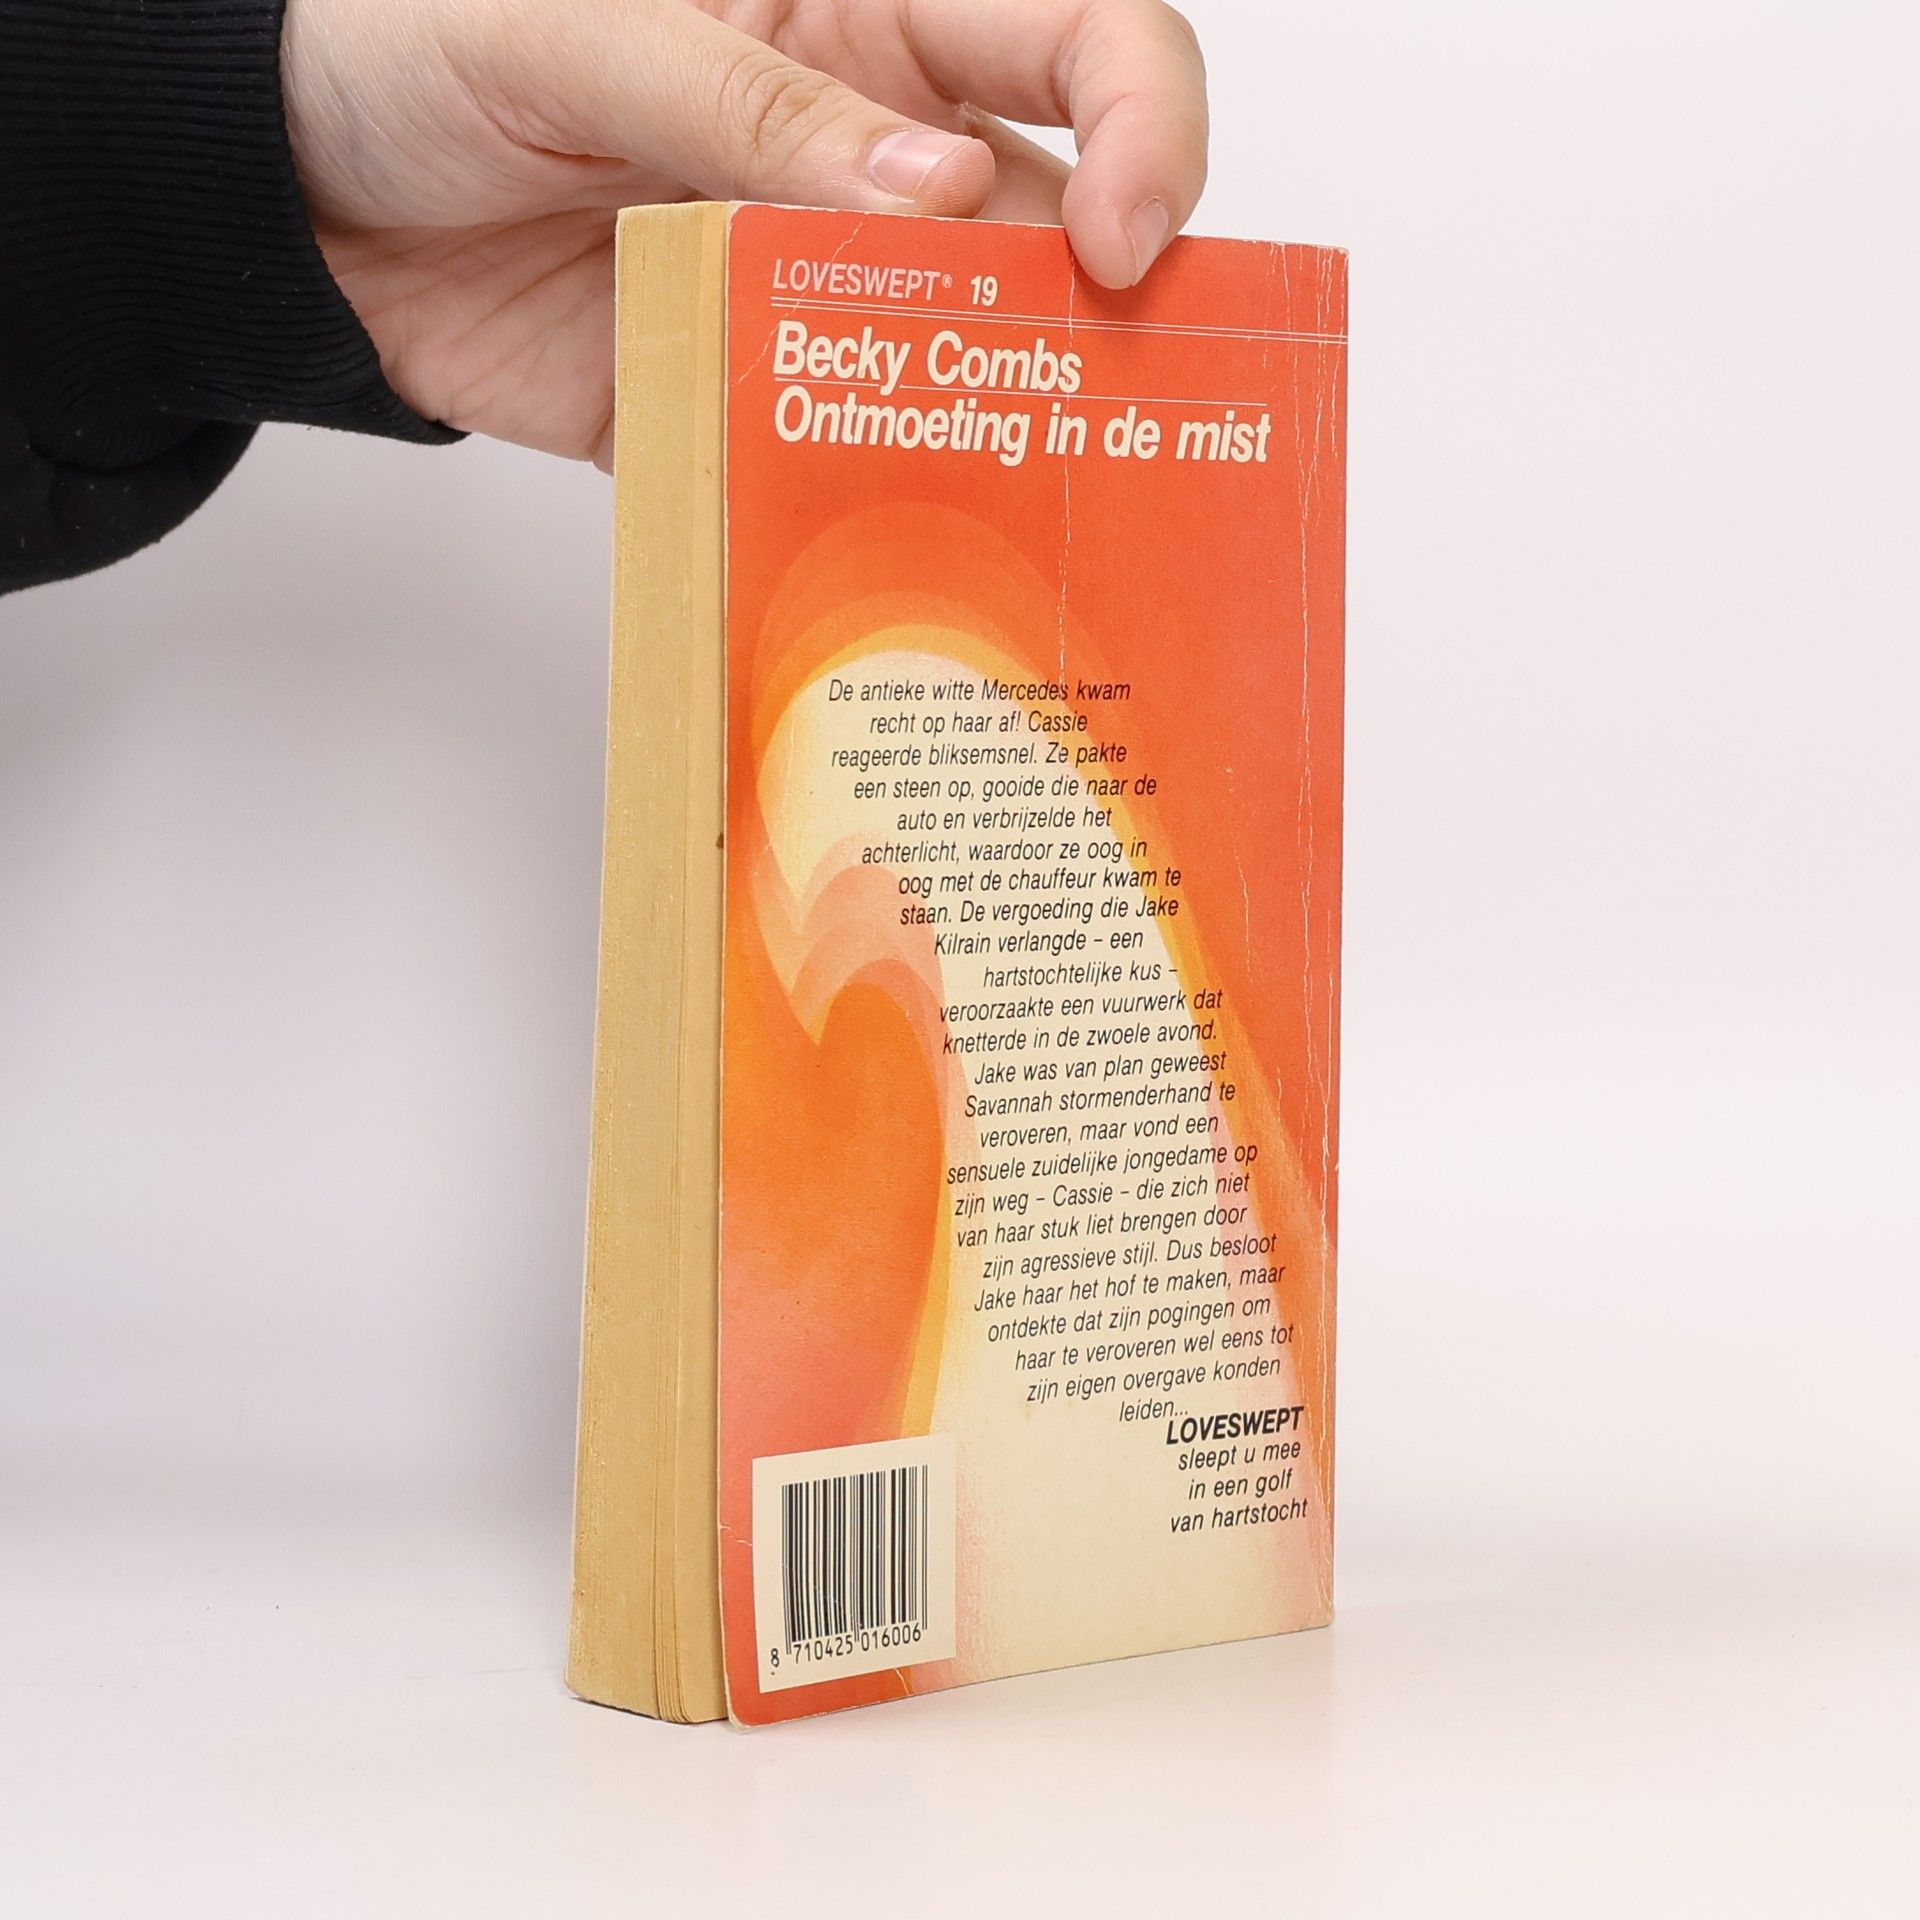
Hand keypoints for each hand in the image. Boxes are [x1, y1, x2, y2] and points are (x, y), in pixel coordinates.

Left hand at [281, 0, 1207, 466]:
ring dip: (1003, 433)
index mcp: (860, 21)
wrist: (294, 196)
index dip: (1145, 124)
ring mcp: (811, 300)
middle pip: (1054, 231)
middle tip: (1111, 411)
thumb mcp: (582, 31)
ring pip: (964, 369)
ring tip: (1031, 506)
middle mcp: (868, 164)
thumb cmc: (417, 48)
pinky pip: (833, 467)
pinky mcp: (743, 408)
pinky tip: (897, 556)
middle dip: (1105, 316)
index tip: (1123, 237)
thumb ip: (759, 107)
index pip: (1075, 40)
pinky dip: (870, 513)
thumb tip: (942, 193)